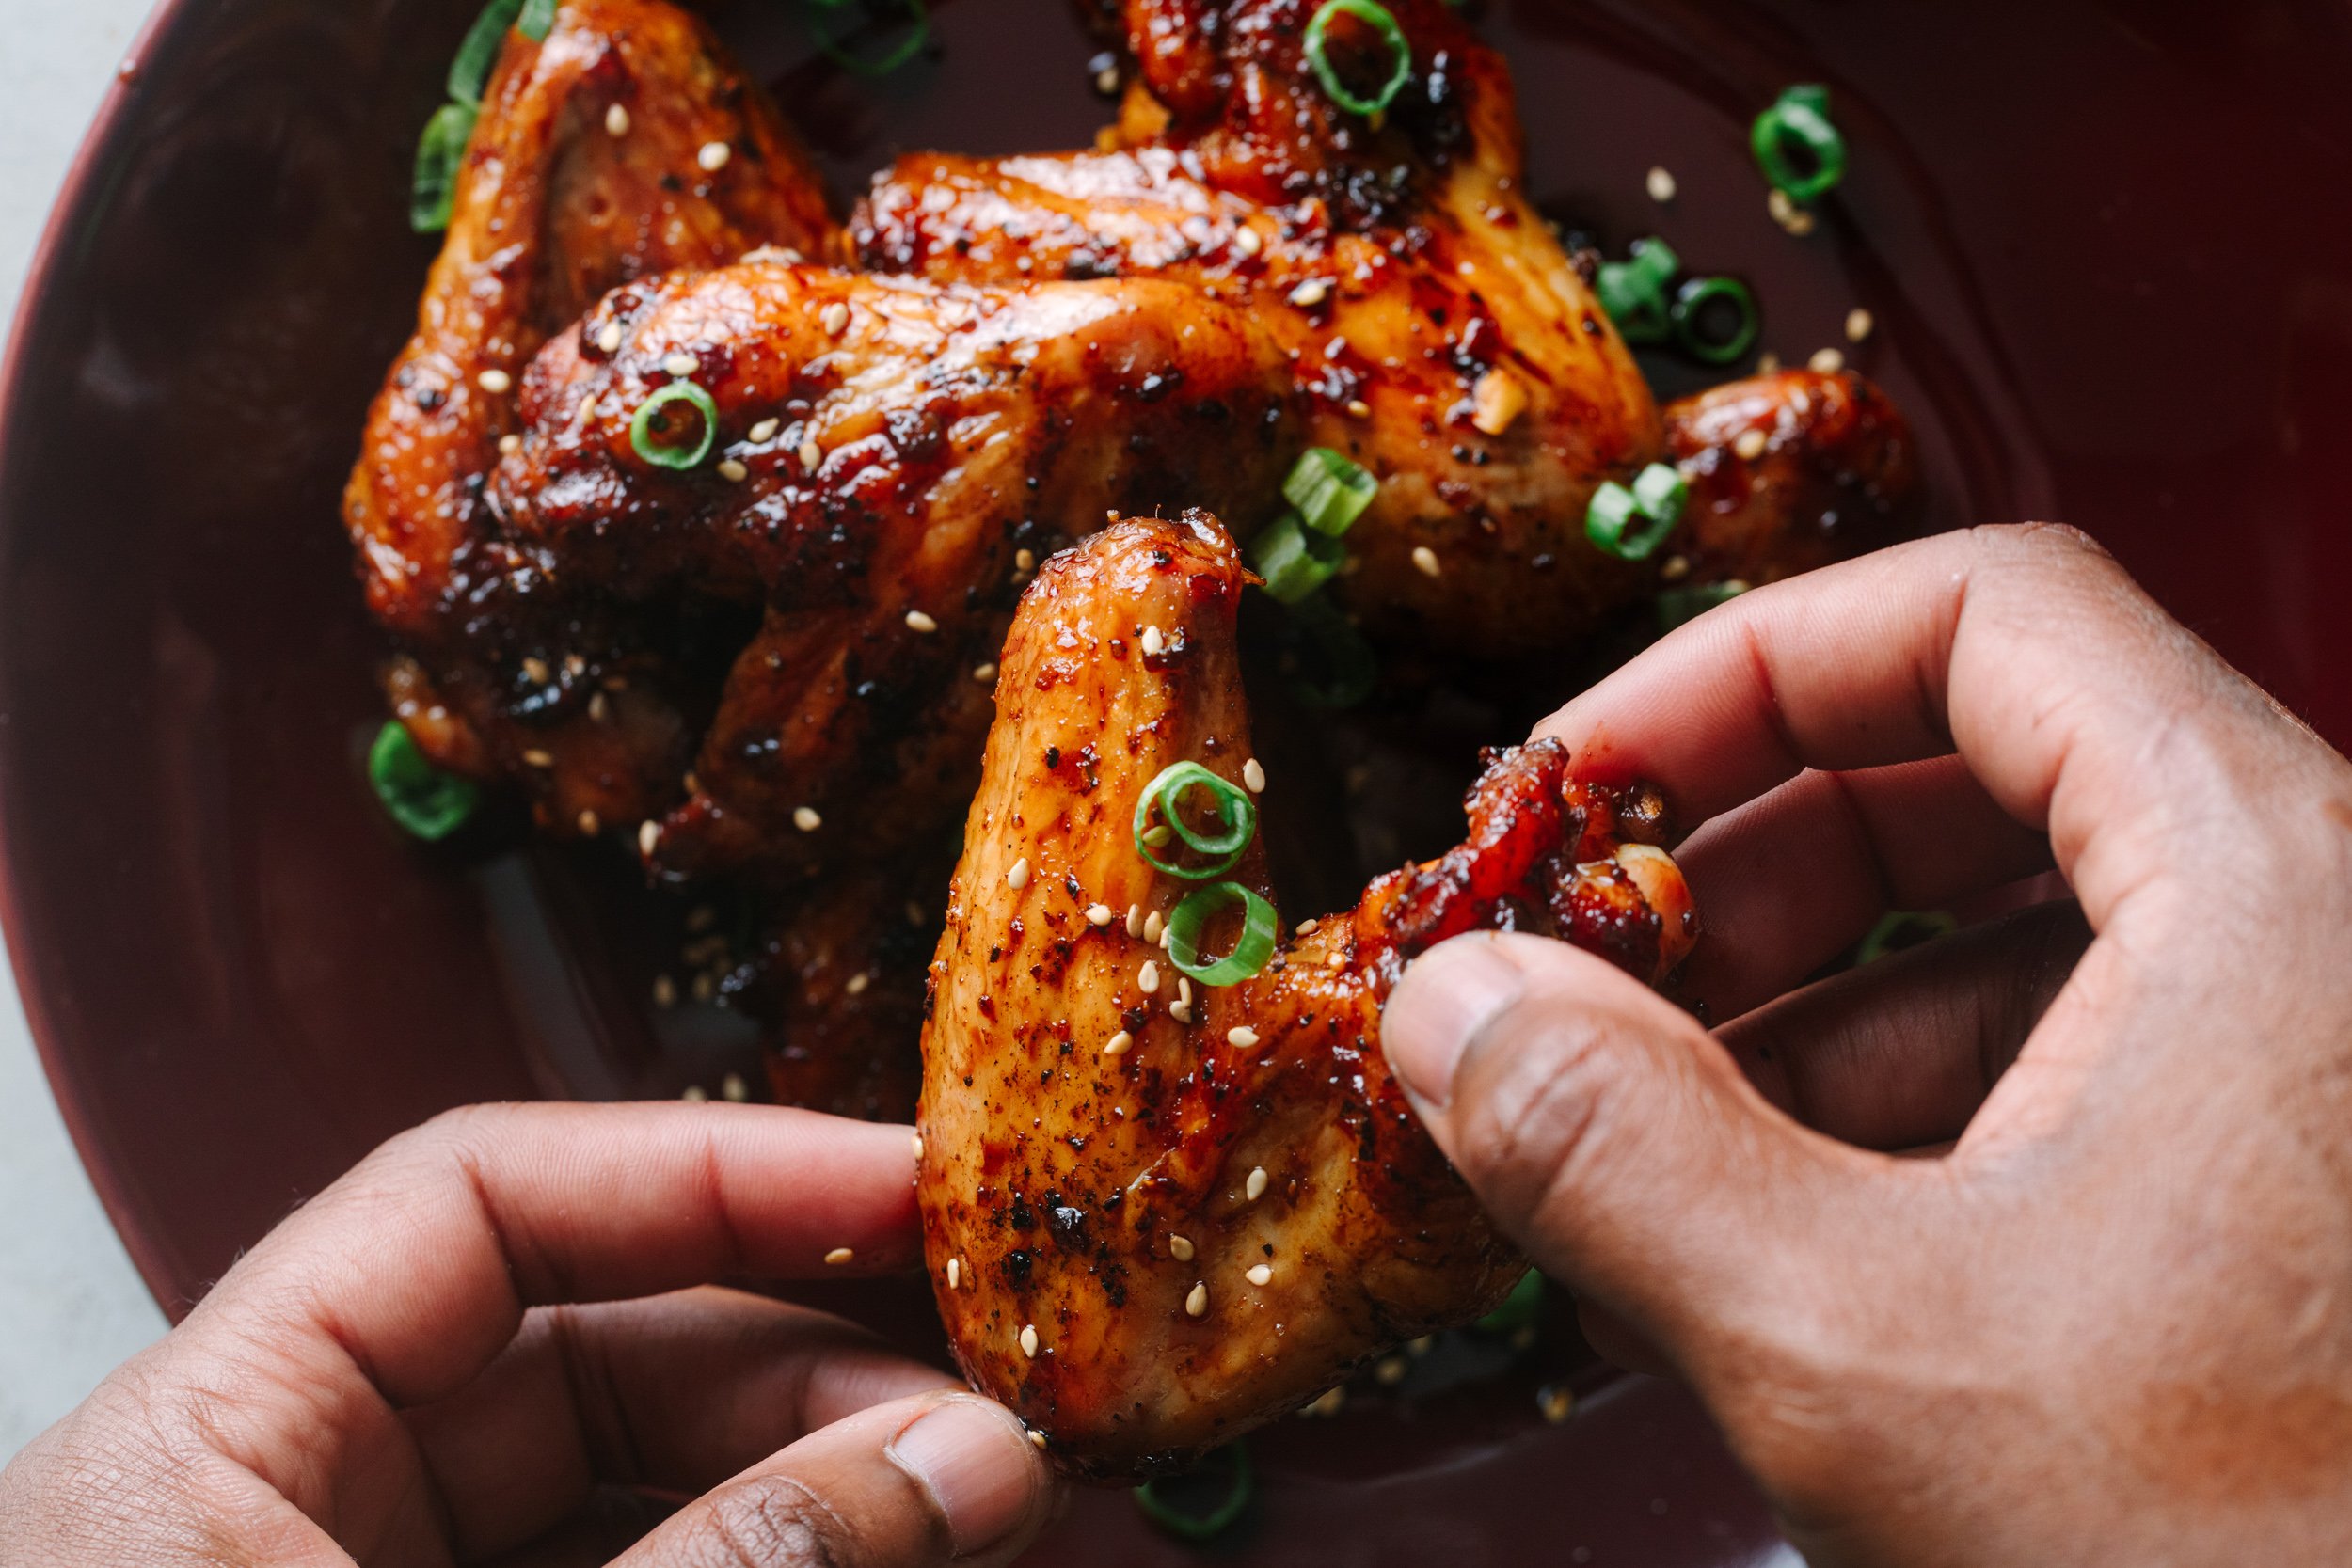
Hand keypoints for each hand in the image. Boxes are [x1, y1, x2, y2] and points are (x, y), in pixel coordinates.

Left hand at [0, 1104, 1059, 1566]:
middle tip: (998, 1400)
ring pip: (647, 1493)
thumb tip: (967, 1459)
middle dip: (812, 1362)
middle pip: (595, 1348)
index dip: (708, 1167)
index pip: (479, 1202)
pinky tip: (894, 1567)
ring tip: (989, 1499)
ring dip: (827, 1487)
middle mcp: (294, 1509)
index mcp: (206, 1445)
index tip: (905, 1193)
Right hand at [1385, 524, 2351, 1565]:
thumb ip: (1618, 1152)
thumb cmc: (2271, 1567)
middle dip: (1739, 865)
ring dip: (1786, 1020)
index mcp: (2269, 879)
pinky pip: (2059, 1081)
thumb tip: (1452, 1008)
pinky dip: (1883, 1129)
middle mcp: (2317, 931)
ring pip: (2007, 943)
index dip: (1742, 670)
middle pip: (1975, 767)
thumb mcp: (1873, 1356)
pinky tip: (1745, 1250)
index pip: (1979, 610)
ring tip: (1624, 1145)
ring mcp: (2305, 1065)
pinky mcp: (2284, 1192)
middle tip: (1580, 969)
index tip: (1583, 782)